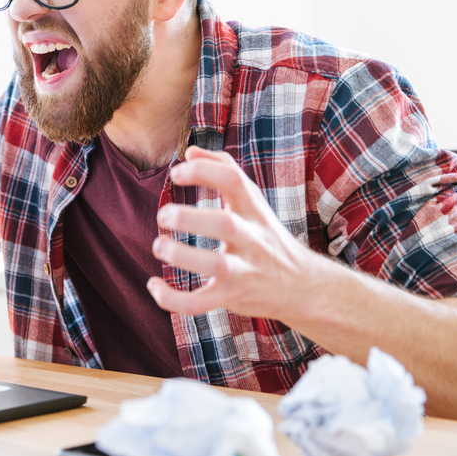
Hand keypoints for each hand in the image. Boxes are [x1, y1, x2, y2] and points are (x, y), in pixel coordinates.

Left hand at [147, 146, 333, 321]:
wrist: (302, 286)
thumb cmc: (266, 235)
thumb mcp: (253, 200)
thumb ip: (223, 169)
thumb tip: (190, 151)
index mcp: (253, 210)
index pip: (233, 180)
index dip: (203, 171)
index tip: (177, 172)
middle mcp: (252, 238)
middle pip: (225, 224)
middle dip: (189, 218)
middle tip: (163, 214)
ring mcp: (244, 270)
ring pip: (215, 265)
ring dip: (181, 256)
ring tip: (159, 246)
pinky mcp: (233, 298)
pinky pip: (202, 304)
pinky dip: (174, 300)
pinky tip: (154, 286)